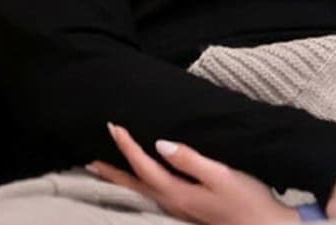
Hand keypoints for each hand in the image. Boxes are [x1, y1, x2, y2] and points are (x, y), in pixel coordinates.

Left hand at [89, 123, 296, 224]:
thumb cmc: (247, 199)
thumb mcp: (220, 174)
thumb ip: (189, 159)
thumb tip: (160, 144)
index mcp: (177, 192)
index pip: (143, 166)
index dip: (127, 145)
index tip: (113, 126)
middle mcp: (172, 203)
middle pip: (133, 185)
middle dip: (112, 170)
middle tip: (89, 160)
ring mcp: (179, 209)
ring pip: (141, 191)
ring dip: (122, 179)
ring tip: (105, 171)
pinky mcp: (187, 209)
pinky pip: (154, 194)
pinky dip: (139, 185)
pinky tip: (143, 181)